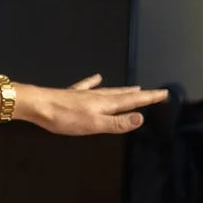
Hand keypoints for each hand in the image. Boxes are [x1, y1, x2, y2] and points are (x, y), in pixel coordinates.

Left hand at [18, 74, 167, 134]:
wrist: (38, 105)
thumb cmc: (65, 117)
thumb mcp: (95, 125)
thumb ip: (117, 123)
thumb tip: (141, 118)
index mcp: (106, 104)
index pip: (133, 101)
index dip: (149, 99)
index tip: (164, 94)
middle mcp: (98, 96)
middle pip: (123, 95)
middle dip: (141, 94)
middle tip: (154, 92)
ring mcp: (84, 94)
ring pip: (109, 90)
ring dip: (123, 90)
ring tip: (135, 88)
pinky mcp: (70, 94)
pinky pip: (86, 86)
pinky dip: (93, 82)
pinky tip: (97, 77)